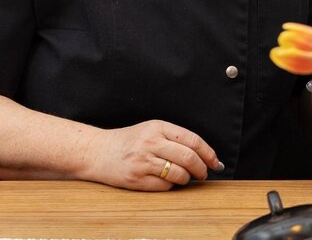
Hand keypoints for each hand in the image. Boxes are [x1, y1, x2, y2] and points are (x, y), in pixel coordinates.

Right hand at [89, 120, 221, 190]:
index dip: (208, 153)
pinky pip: (164, 185)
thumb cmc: (128, 142)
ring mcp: (142, 161)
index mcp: (158, 127)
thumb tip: (203, 154)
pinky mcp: (135, 178)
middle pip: (188, 157)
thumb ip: (174, 139)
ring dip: (187, 178)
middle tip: (203, 173)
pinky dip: (170, 185)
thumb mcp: (151, 130)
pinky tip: (166, 181)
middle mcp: (150, 142)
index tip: (215, 162)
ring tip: (184, 177)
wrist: (97, 151)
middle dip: (201, 168)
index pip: (192, 140)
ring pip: (178, 173)